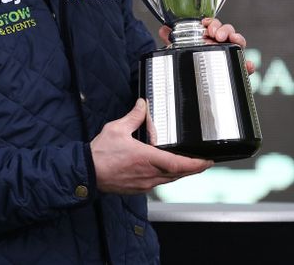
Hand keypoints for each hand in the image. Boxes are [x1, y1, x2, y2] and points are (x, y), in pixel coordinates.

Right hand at [90, 99, 212, 194]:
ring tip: (187, 165)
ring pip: (169, 180)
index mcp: (147, 158)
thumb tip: (142, 105)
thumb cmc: (100, 154)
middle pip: (178, 174)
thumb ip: (133, 116)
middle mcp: (148, 174)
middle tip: (203, 162)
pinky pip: (157, 183)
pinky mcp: (137, 188)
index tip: (207, 161)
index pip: (178, 164)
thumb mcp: (117, 129)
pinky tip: (164, 170)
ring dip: (180, 173)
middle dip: (193, 168)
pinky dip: (166, 176)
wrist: (86, 172)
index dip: (195, 164)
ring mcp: (144, 183)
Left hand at [158, 17, 254, 74]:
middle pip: (227, 31)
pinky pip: (244, 67)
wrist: (192, 81)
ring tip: (233, 40)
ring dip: (237, 39)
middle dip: (224, 29)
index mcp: (208, 37)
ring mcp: (228, 56)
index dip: (212, 23)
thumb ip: (172, 39)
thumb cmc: (190, 59)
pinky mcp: (234, 70)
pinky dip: (248, 65)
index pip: (213, 25)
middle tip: (216, 35)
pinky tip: (248, 65)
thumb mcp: (180, 49)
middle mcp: (219, 45)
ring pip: (237, 44)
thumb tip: (164, 29)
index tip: (206, 25)